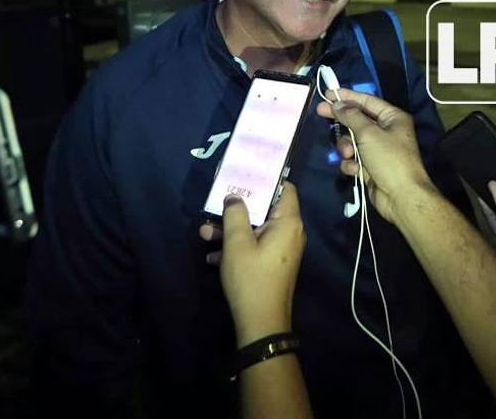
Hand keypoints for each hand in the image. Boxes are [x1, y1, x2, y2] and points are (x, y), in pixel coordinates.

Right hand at [216, 183, 305, 346]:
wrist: (260, 323)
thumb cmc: (251, 278)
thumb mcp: (237, 243)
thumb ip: (235, 214)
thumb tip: (234, 196)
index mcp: (288, 223)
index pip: (285, 188)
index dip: (266, 178)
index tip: (244, 172)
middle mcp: (290, 233)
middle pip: (265, 209)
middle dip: (238, 209)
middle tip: (216, 205)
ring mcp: (282, 250)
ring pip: (256, 230)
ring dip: (231, 230)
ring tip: (205, 234)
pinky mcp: (273, 264)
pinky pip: (255, 246)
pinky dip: (236, 247)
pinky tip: (213, 257)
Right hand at [314, 87, 435, 223]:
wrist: (401, 197)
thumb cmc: (389, 159)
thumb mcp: (369, 133)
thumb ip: (351, 116)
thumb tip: (338, 104)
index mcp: (392, 118)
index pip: (367, 101)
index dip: (347, 96)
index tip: (328, 93)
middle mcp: (386, 131)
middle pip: (357, 120)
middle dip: (342, 121)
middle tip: (320, 112)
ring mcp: (378, 151)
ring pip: (352, 141)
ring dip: (347, 147)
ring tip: (349, 154)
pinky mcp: (371, 167)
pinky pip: (354, 160)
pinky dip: (352, 164)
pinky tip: (356, 170)